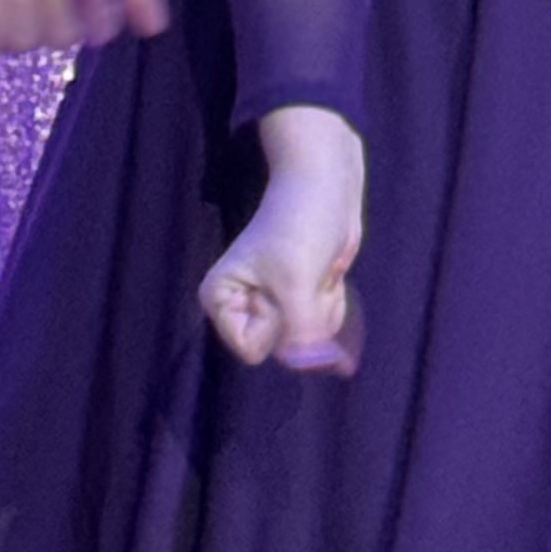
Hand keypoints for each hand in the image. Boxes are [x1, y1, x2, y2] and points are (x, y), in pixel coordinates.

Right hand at [200, 106, 365, 375]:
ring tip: (315, 271)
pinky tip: (326, 274)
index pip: (252, 348)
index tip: (280, 284)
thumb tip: (314, 366)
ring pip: (305, 340)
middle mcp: (241, 307)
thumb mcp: (297, 283)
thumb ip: (301, 334)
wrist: (325, 185)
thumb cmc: (300, 226)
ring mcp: (272, 305)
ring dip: (321, 307)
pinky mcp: (299, 300)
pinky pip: (319, 326)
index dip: (275, 322)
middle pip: (281, 347)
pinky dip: (330, 302)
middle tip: (303, 275)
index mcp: (220, 301)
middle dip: (304, 314)